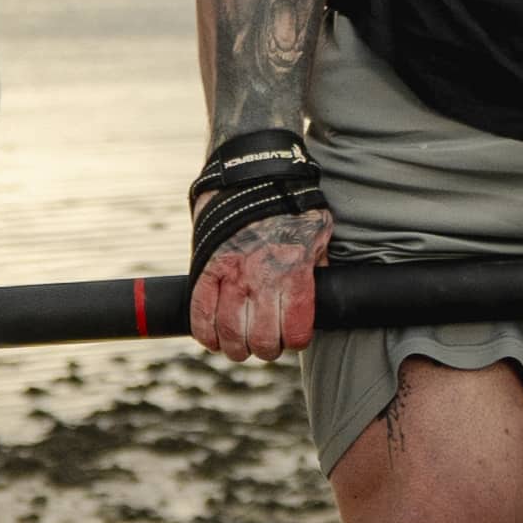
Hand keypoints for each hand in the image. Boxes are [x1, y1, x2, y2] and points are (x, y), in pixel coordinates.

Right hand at [192, 208, 333, 361]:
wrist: (251, 173)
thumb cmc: (290, 204)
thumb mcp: (320, 232)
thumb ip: (319, 267)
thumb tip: (322, 295)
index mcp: (294, 272)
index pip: (296, 331)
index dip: (296, 340)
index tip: (294, 336)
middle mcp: (261, 278)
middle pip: (262, 340)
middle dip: (267, 349)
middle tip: (267, 344)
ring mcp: (230, 275)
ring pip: (230, 334)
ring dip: (236, 348)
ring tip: (241, 345)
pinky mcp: (205, 269)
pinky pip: (199, 314)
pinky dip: (206, 334)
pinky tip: (214, 339)